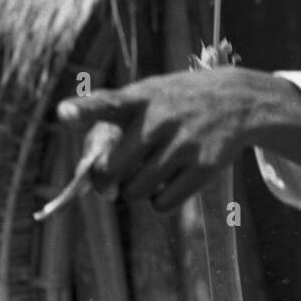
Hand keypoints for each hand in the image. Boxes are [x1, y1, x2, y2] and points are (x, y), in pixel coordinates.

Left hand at [56, 68, 300, 212]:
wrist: (238, 101)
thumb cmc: (176, 103)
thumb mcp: (148, 96)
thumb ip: (114, 129)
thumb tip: (96, 185)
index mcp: (140, 98)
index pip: (105, 103)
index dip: (82, 109)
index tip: (63, 113)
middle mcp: (160, 119)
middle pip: (112, 169)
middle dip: (106, 182)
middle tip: (111, 182)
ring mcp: (184, 144)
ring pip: (135, 191)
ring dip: (136, 190)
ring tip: (153, 169)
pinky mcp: (204, 168)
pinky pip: (162, 204)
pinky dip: (160, 201)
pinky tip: (171, 181)